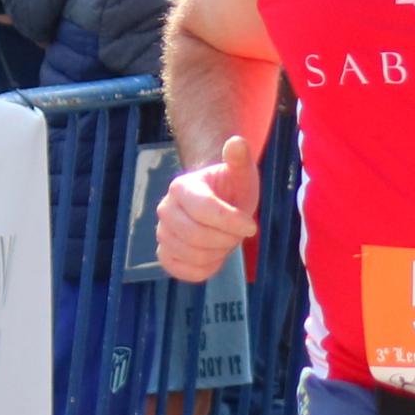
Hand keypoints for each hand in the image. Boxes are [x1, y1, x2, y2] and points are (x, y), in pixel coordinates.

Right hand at [157, 133, 260, 282]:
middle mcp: (166, 210)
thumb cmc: (231, 187)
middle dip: (226, 239)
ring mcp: (163, 234)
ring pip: (194, 256)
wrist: (217, 203)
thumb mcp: (241, 172)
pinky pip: (186, 272)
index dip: (231, 222)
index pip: (204, 210)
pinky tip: (215, 254)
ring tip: (226, 239)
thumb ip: (239, 159)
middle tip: (239, 233)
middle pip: (196, 236)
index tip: (251, 226)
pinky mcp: (165, 255)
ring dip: (220, 253)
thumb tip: (236, 142)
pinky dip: (207, 268)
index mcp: (181, 187)